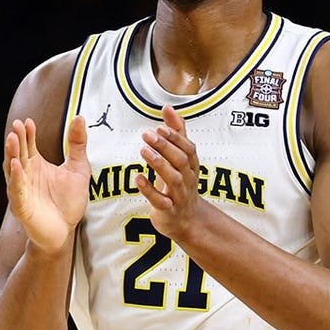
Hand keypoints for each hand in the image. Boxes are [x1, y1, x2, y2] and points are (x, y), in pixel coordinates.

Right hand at [3, 116, 90, 251]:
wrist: (65, 231)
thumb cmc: (68, 201)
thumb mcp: (78, 168)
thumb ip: (77, 144)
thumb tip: (80, 117)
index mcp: (35, 164)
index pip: (29, 145)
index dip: (28, 133)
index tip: (28, 121)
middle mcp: (25, 175)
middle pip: (19, 153)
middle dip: (17, 139)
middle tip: (17, 125)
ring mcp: (21, 190)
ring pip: (13, 170)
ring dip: (12, 154)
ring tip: (11, 139)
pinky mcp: (21, 206)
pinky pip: (16, 190)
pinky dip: (15, 178)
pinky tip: (16, 165)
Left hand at [135, 106, 202, 238]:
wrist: (186, 221)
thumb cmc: (180, 184)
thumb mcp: (180, 158)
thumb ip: (176, 133)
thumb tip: (169, 108)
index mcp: (191, 165)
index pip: (188, 148)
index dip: (176, 137)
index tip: (160, 126)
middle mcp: (188, 179)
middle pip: (180, 160)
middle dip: (165, 146)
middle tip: (147, 134)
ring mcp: (179, 196)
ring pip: (173, 178)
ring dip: (159, 164)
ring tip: (144, 151)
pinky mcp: (169, 211)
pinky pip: (161, 201)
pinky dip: (149, 190)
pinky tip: (138, 178)